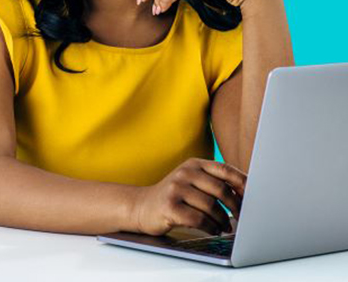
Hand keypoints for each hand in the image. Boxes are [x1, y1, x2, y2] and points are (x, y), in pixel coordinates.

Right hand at [130, 158, 246, 235]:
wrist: (141, 206)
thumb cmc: (174, 196)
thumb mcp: (191, 181)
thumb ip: (212, 182)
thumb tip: (244, 192)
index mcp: (194, 163)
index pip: (224, 169)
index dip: (242, 182)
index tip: (254, 195)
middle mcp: (185, 172)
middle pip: (220, 189)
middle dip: (236, 206)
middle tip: (242, 218)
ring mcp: (176, 188)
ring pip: (211, 206)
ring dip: (223, 220)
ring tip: (226, 227)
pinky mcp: (170, 206)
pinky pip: (198, 219)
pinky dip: (210, 227)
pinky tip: (213, 230)